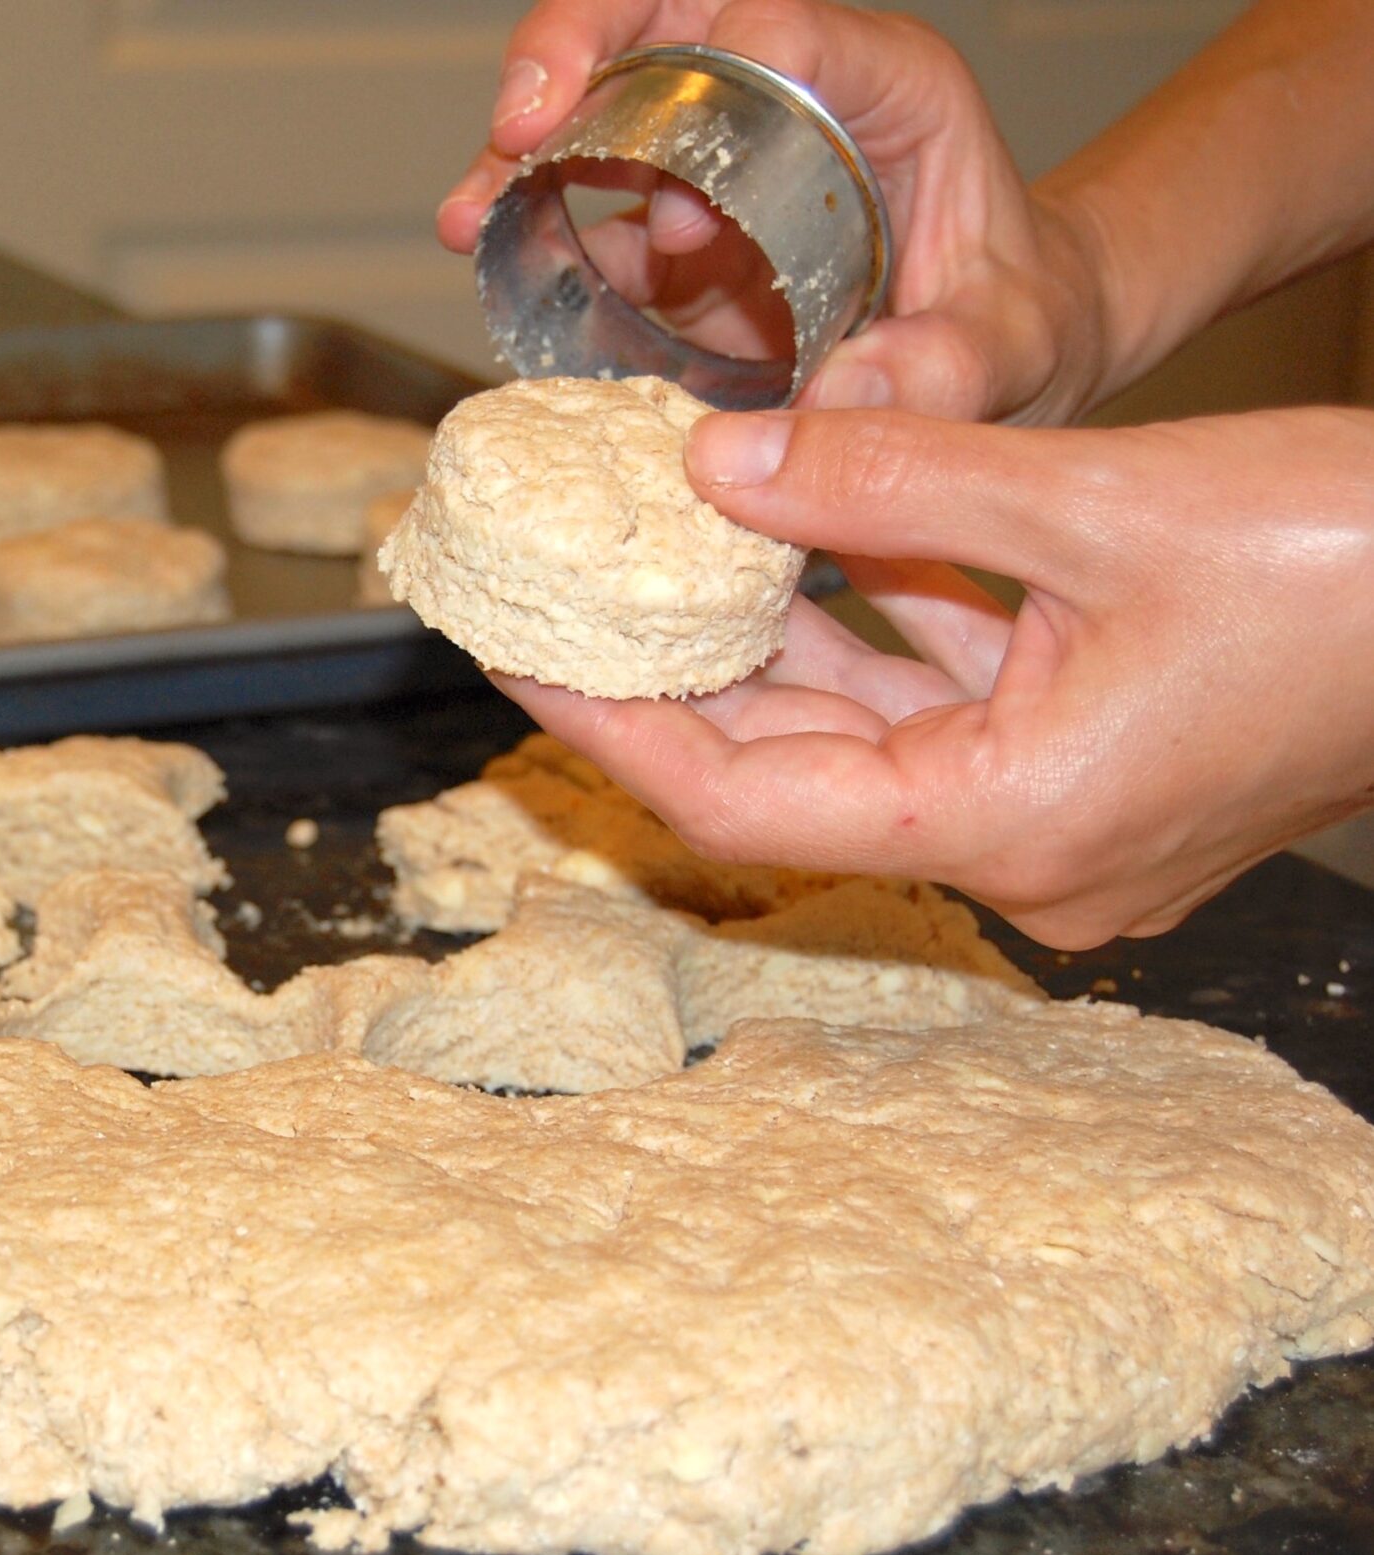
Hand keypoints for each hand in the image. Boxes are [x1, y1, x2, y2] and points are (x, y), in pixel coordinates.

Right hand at [438, 0, 1106, 422]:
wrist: (993, 353)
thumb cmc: (1016, 320)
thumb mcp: (1008, 349)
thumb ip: (944, 369)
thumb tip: (842, 400)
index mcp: (886, 90)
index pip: (795, 28)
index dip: (725, 52)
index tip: (676, 158)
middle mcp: (789, 100)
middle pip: (663, 18)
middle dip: (574, 53)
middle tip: (520, 124)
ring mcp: (719, 159)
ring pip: (600, 103)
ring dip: (522, 152)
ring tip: (473, 221)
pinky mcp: (673, 229)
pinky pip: (588, 209)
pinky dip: (534, 236)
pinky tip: (501, 273)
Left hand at [495, 404, 1373, 947]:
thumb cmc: (1355, 567)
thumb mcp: (1100, 499)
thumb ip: (893, 475)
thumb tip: (719, 460)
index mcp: (1011, 824)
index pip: (741, 798)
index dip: (609, 725)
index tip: (511, 652)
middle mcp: (1019, 847)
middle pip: (787, 767)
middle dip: (668, 672)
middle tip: (553, 587)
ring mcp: (1053, 811)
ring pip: (860, 725)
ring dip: (762, 639)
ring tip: (641, 551)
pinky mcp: (1084, 759)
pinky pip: (935, 698)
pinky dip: (863, 625)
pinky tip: (783, 542)